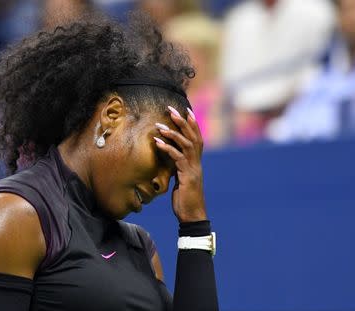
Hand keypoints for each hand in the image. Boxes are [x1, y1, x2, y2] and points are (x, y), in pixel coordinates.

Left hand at [155, 106, 206, 222]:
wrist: (192, 216)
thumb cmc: (186, 200)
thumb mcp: (181, 181)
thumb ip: (178, 168)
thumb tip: (171, 160)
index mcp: (196, 163)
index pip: (197, 139)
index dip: (192, 124)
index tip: (186, 111)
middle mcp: (197, 163)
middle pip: (193, 137)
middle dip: (182, 122)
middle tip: (172, 109)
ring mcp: (193, 169)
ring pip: (186, 145)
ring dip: (173, 133)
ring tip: (160, 125)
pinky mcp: (187, 176)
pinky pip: (177, 158)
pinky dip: (168, 148)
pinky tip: (157, 143)